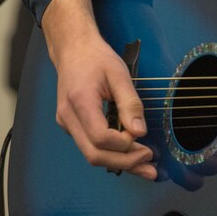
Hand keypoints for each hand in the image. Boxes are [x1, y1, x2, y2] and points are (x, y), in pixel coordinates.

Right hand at [41, 0, 156, 178]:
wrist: (73, 49)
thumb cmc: (96, 58)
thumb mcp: (119, 73)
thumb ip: (130, 102)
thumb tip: (140, 132)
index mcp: (79, 102)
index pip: (100, 138)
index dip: (123, 144)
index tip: (142, 137)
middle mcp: (68, 117)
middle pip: (94, 154)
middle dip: (124, 162)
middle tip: (150, 163)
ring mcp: (66, 123)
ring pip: (91, 155)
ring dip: (118, 163)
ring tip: (145, 166)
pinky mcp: (70, 126)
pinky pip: (89, 146)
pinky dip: (110, 154)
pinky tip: (128, 154)